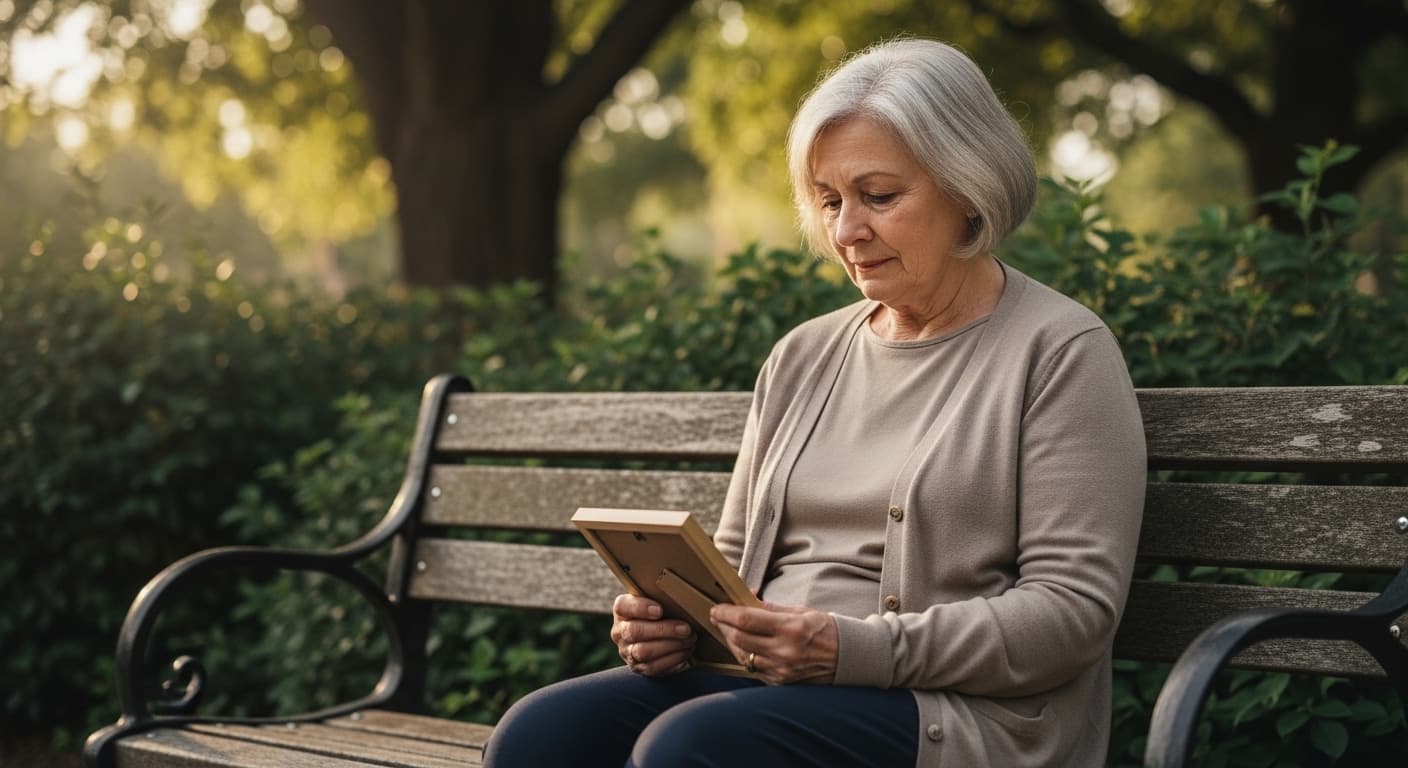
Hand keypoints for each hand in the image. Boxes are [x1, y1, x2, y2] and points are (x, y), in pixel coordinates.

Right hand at [611, 594, 695, 675]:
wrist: (656, 633)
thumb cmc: (661, 612)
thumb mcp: (658, 600)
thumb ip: (664, 596)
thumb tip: (686, 596)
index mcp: (622, 610)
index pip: (623, 606)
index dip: (640, 608)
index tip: (660, 610)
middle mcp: (620, 631)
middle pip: (635, 631)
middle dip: (664, 630)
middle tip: (687, 629)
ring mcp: (627, 651)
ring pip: (644, 652)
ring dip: (671, 646)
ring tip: (690, 641)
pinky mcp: (637, 667)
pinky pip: (652, 668)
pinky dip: (672, 661)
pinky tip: (686, 653)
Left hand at [709, 601, 837, 684]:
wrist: (847, 658)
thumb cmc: (824, 630)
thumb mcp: (801, 611)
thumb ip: (771, 608)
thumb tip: (746, 599)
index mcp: (791, 629)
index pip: (747, 620)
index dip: (726, 613)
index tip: (717, 608)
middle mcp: (785, 652)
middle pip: (739, 638)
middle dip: (723, 625)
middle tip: (716, 615)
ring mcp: (781, 670)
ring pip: (742, 656)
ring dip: (730, 641)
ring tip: (726, 628)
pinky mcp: (780, 681)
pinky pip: (752, 668)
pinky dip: (743, 655)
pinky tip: (740, 645)